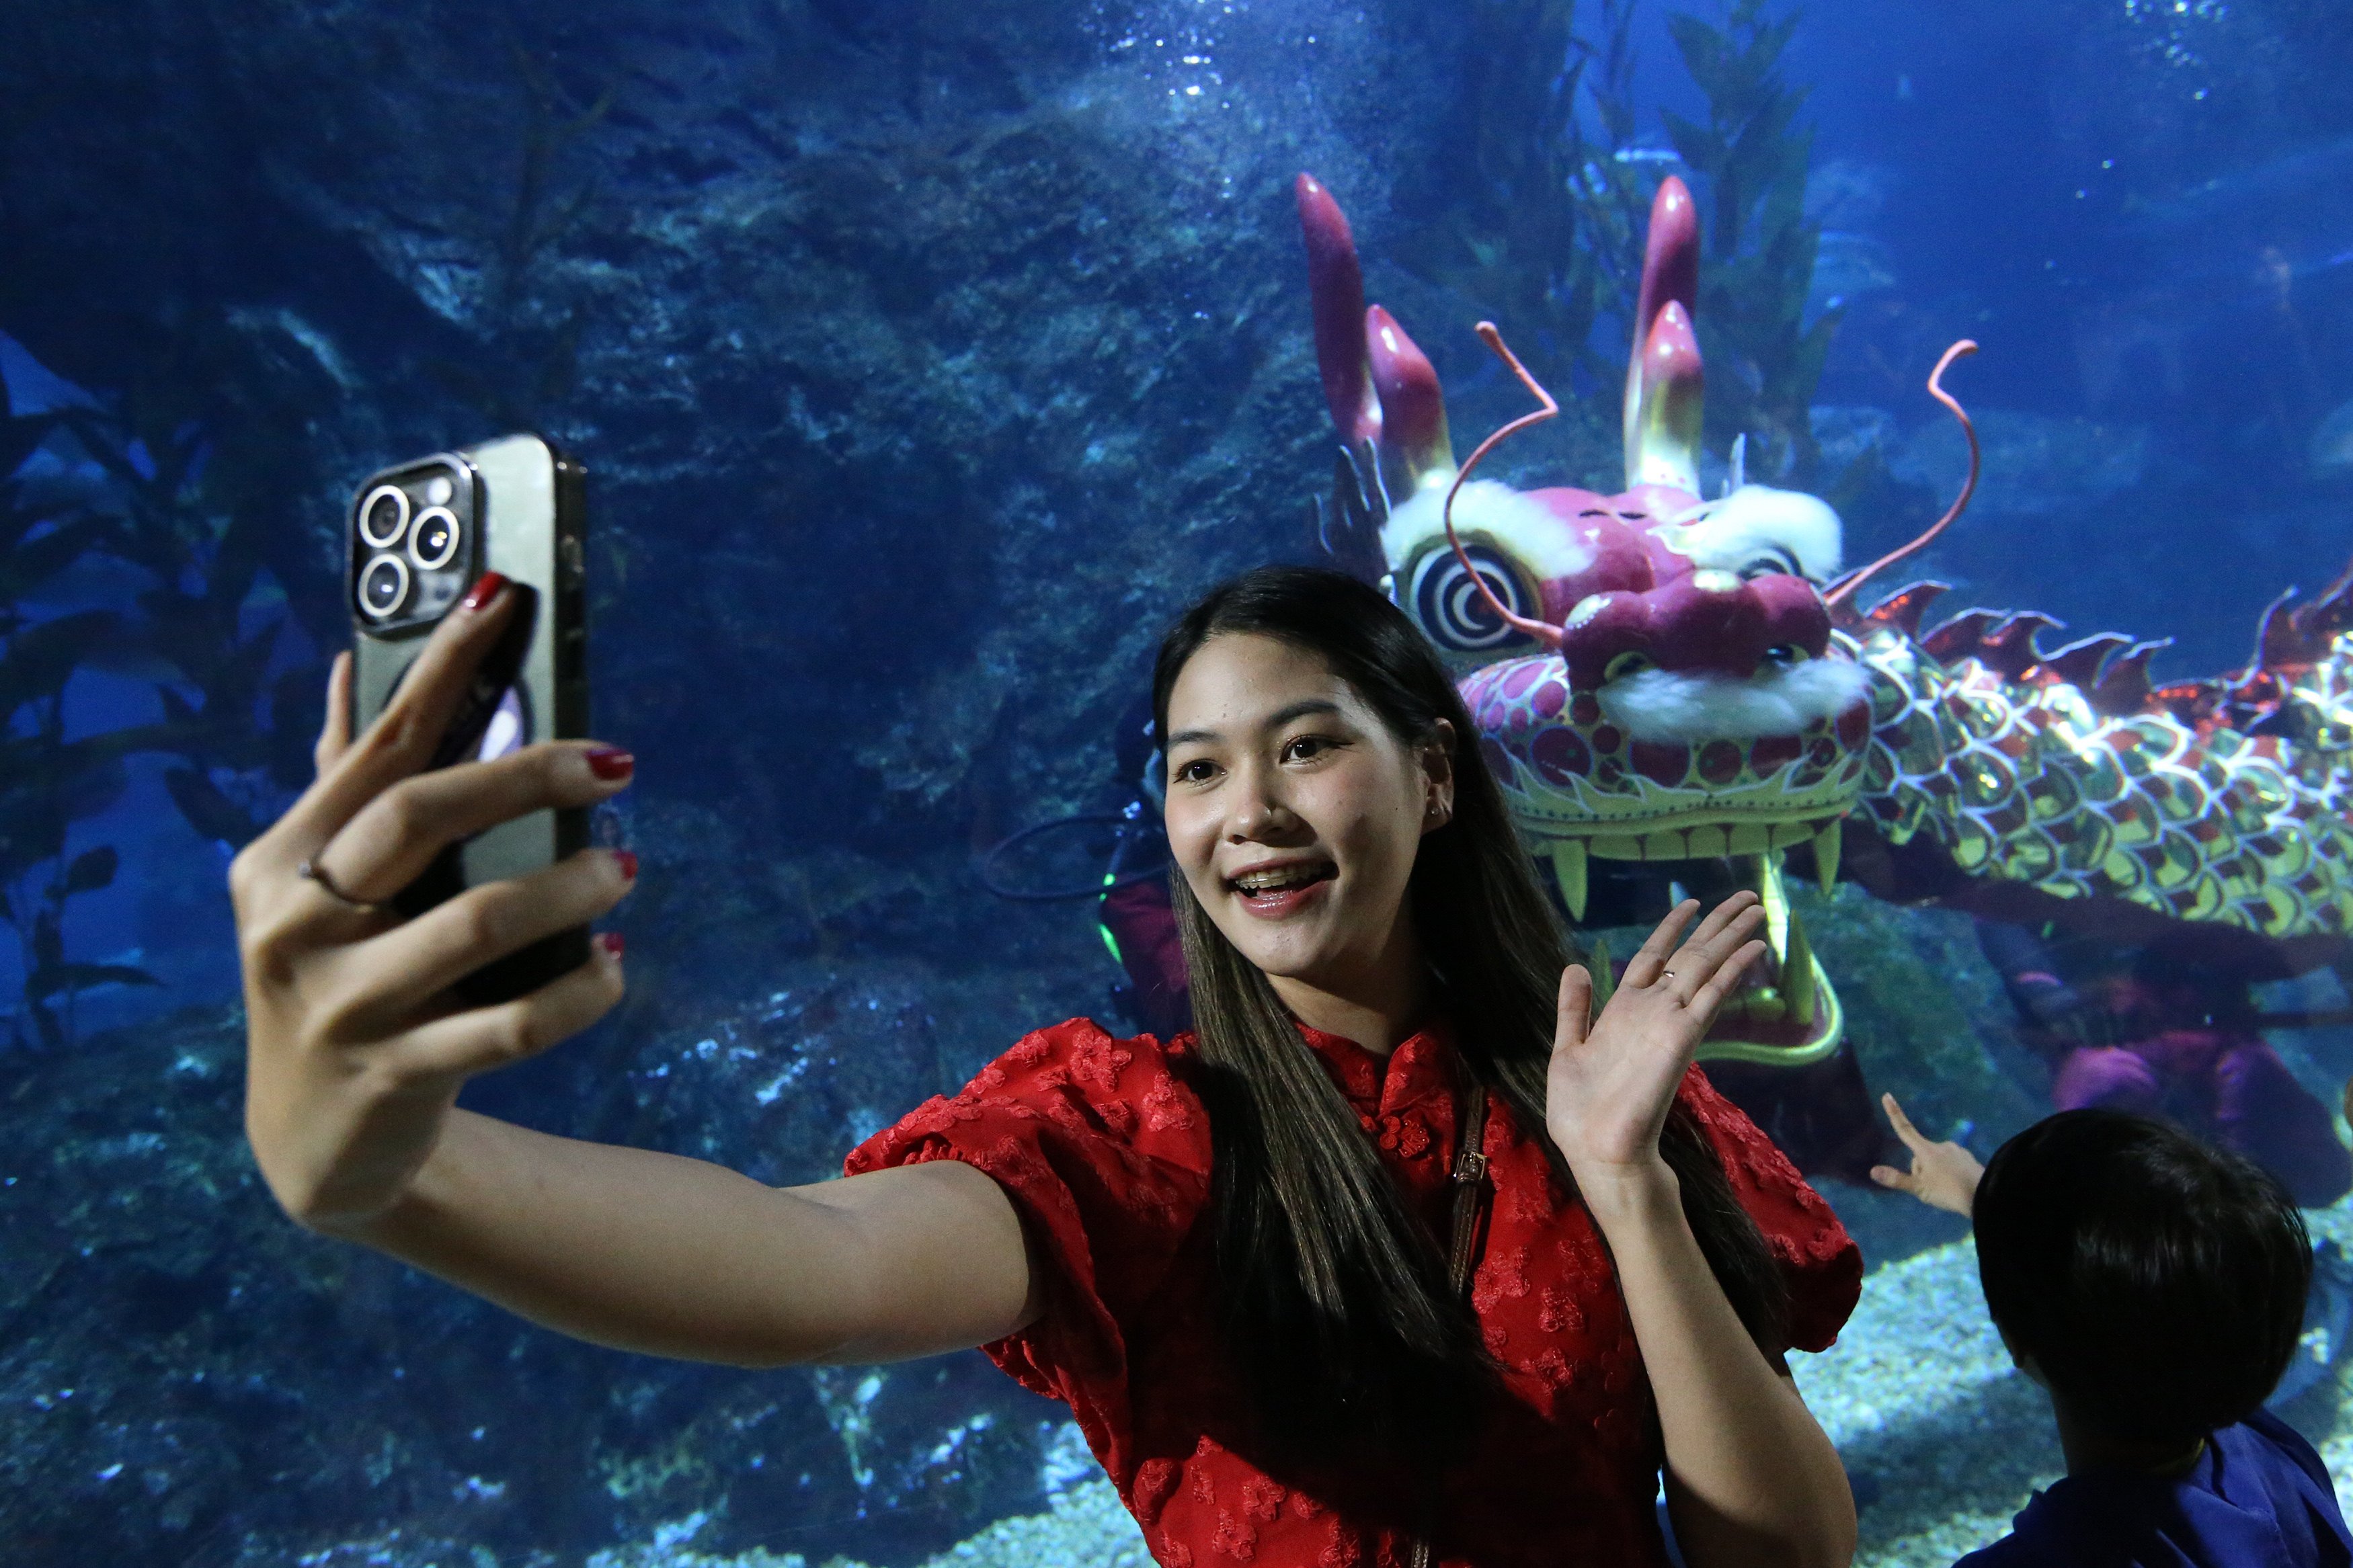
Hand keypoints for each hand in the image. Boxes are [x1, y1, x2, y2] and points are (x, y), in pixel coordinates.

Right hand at [232, 581, 636, 1228]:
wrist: (316, 1145)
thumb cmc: (335, 983)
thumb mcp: (318, 889)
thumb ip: (341, 784)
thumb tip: (353, 665)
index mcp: (281, 861)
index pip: (376, 745)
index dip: (443, 668)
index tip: (504, 599)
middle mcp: (295, 925)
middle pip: (421, 817)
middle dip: (526, 775)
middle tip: (615, 762)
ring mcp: (342, 1006)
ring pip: (477, 922)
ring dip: (571, 886)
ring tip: (628, 868)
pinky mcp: (397, 1075)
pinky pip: (512, 1026)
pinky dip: (580, 990)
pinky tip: (615, 963)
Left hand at [1545, 894, 1766, 1198]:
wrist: (1598, 1150)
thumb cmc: (1580, 1110)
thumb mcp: (1567, 1048)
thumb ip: (1574, 1008)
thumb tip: (1576, 966)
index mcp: (1624, 1010)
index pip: (1654, 956)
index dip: (1672, 927)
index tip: (1692, 902)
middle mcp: (1653, 1010)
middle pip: (1690, 955)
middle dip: (1717, 924)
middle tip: (1747, 898)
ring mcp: (1670, 1022)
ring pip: (1706, 967)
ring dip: (1731, 936)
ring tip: (1758, 909)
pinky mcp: (1683, 1039)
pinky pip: (1712, 996)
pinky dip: (1732, 970)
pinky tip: (1752, 949)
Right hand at [1868, 1092, 1982, 1216]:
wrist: (1985, 1195)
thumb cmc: (1948, 1191)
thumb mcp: (1920, 1189)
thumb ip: (1897, 1179)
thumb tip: (1873, 1170)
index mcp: (1926, 1151)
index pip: (1905, 1129)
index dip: (1894, 1113)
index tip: (1887, 1095)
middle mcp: (1941, 1145)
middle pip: (1922, 1155)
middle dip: (1922, 1169)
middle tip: (1930, 1189)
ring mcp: (1957, 1150)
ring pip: (1937, 1160)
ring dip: (1936, 1172)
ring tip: (1946, 1190)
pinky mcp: (1969, 1159)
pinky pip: (1952, 1164)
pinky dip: (1951, 1173)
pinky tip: (1957, 1186)